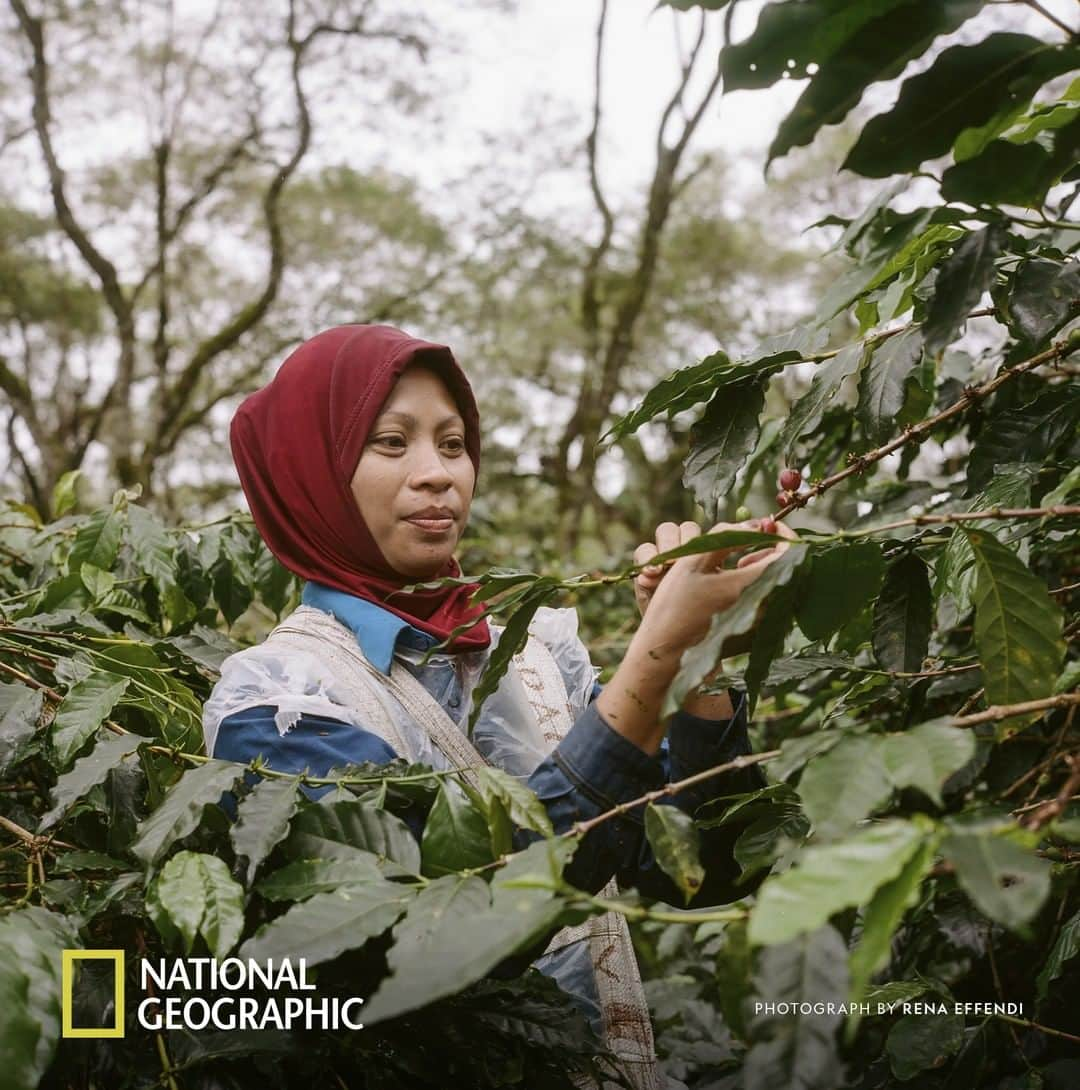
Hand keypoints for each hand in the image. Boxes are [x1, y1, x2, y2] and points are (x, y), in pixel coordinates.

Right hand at [598, 516, 797, 752]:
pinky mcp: (758, 636)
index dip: (782, 533)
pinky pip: (770, 603)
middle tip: (745, 546)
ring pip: (780, 585)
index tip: (768, 524)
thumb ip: (728, 536)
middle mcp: (767, 606)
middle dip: (771, 549)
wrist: (666, 654)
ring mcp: (764, 625)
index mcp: (754, 585)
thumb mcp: (694, 561)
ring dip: (764, 568)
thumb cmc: (675, 605)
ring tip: (737, 565)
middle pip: (788, 568)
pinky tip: (733, 588)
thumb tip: (756, 524)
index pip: (790, 552)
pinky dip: (758, 588)